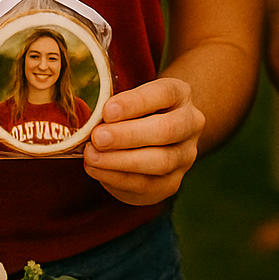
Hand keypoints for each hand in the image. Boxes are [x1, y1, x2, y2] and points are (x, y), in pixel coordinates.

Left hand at [83, 77, 203, 205]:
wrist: (156, 133)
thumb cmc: (135, 110)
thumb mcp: (130, 97)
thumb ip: (113, 105)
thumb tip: (87, 120)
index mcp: (180, 94)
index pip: (164, 93)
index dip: (135, 102)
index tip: (106, 110)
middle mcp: (191, 124)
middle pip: (167, 130)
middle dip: (128, 135)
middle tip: (97, 137)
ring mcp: (185, 156)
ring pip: (161, 162)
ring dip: (121, 161)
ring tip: (92, 156)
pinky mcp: (172, 183)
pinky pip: (148, 186)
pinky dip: (118, 179)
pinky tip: (97, 169)